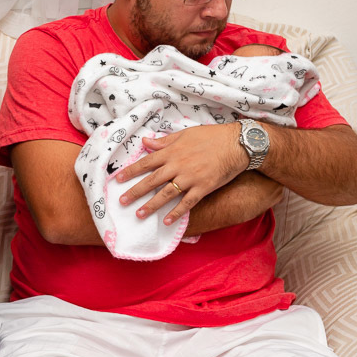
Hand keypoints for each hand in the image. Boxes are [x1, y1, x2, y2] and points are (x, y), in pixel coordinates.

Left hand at [114, 123, 247, 224]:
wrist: (238, 144)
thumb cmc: (211, 137)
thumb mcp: (185, 134)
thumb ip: (164, 141)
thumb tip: (145, 142)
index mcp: (172, 151)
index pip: (146, 162)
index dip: (131, 171)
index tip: (118, 179)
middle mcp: (178, 165)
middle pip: (152, 180)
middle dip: (135, 191)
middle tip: (122, 201)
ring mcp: (190, 178)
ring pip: (166, 194)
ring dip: (152, 205)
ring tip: (139, 214)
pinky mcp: (203, 188)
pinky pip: (187, 203)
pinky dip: (177, 212)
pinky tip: (167, 221)